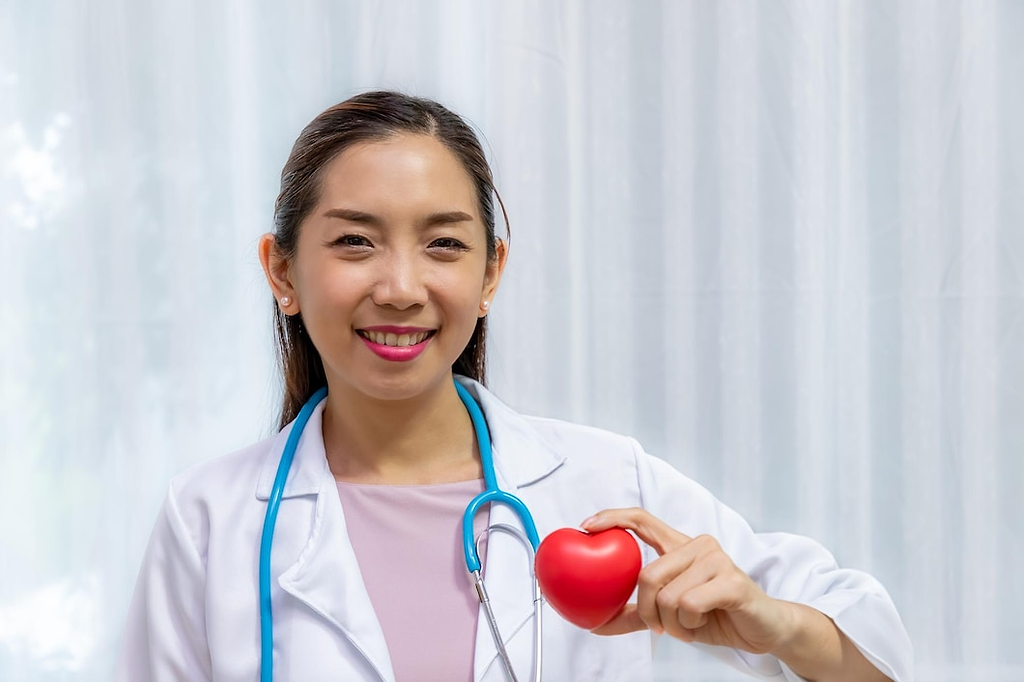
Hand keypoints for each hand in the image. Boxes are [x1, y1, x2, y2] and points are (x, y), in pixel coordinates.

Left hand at [583, 508, 793, 654]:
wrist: (764, 630)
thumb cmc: (716, 615)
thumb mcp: (670, 614)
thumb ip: (635, 613)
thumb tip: (595, 622)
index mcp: (680, 546)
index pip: (641, 519)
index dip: (612, 518)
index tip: (586, 525)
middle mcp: (697, 545)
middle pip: (647, 575)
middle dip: (648, 612)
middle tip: (660, 626)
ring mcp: (716, 559)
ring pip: (668, 595)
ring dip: (672, 623)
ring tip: (689, 624)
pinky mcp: (732, 580)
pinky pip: (689, 605)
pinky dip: (689, 624)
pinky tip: (703, 623)